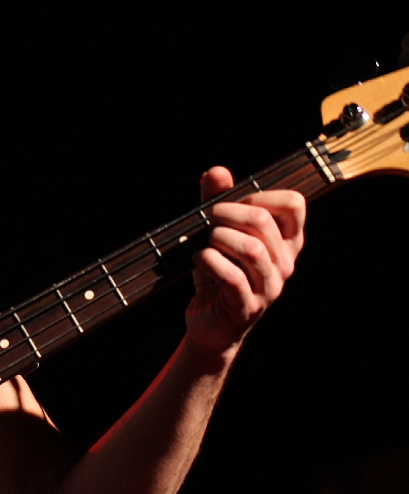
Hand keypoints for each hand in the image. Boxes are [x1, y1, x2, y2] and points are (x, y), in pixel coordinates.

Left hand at [184, 166, 305, 356]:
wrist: (209, 322)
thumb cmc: (218, 272)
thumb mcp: (216, 233)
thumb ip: (217, 201)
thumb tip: (217, 171)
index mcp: (285, 241)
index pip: (294, 204)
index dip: (260, 194)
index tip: (234, 201)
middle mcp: (284, 263)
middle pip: (262, 222)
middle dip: (225, 213)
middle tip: (207, 220)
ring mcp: (269, 287)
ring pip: (250, 249)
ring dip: (217, 239)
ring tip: (203, 243)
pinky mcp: (247, 306)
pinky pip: (233, 277)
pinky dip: (209, 262)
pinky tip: (199, 259)